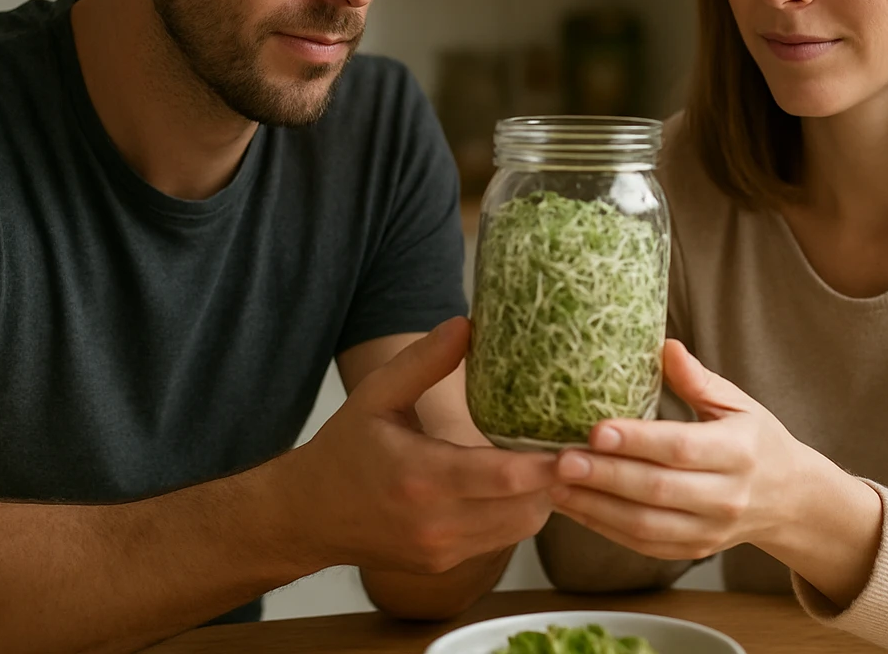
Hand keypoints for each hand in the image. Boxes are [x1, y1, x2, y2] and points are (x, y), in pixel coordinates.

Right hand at [286, 317, 556, 574]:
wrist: (308, 516)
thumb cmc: (343, 449)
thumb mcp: (376, 395)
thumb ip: (424, 361)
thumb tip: (468, 323)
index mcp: (420, 476)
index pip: (501, 477)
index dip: (547, 466)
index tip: (579, 447)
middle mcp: (435, 521)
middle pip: (525, 508)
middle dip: (556, 480)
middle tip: (576, 445)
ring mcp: (442, 549)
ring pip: (520, 528)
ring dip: (540, 497)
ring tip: (551, 461)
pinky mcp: (445, 565)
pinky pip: (501, 539)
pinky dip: (517, 513)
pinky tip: (519, 484)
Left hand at [547, 339, 807, 560]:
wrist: (789, 498)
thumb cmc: (754, 440)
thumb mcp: (737, 403)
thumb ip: (698, 378)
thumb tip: (665, 346)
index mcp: (738, 451)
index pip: (681, 447)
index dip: (637, 441)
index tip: (596, 430)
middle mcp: (727, 496)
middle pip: (658, 489)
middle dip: (605, 476)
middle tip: (562, 460)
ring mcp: (711, 530)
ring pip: (646, 525)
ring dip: (596, 507)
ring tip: (557, 485)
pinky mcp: (695, 550)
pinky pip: (644, 545)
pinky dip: (605, 528)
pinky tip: (575, 507)